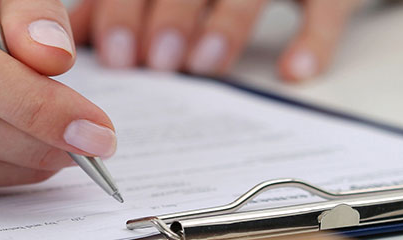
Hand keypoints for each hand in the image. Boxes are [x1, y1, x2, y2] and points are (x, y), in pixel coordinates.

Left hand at [67, 0, 362, 81]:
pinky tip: (295, 70)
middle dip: (170, 15)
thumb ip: (119, 0)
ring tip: (205, 65)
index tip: (117, 57)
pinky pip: (327, 7)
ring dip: (228, 24)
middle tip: (159, 62)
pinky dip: (316, 39)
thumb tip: (75, 36)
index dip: (123, 9)